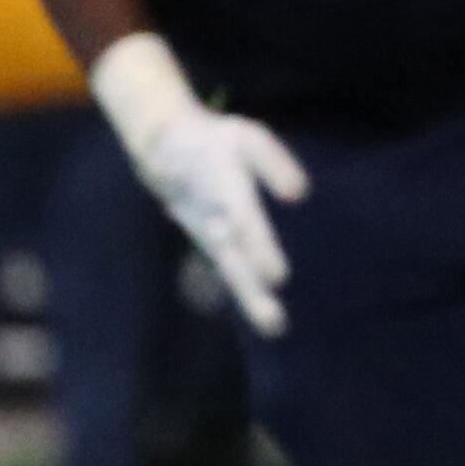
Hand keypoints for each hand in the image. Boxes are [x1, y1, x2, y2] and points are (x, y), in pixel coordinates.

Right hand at [90, 33, 307, 336]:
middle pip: (233, 258)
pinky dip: (242, 294)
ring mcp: (205, 234)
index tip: (279, 278)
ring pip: (228, 271)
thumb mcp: (247, 138)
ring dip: (250, 300)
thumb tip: (300, 195)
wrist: (164, 149)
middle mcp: (212, 218)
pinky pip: (224, 271)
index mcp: (224, 189)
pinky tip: (264, 319)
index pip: (244, 223)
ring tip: (274, 327)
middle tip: (275, 322)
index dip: (260, 249)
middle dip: (252, 290)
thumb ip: (274, 164)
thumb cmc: (217, 142)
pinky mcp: (206, 241)